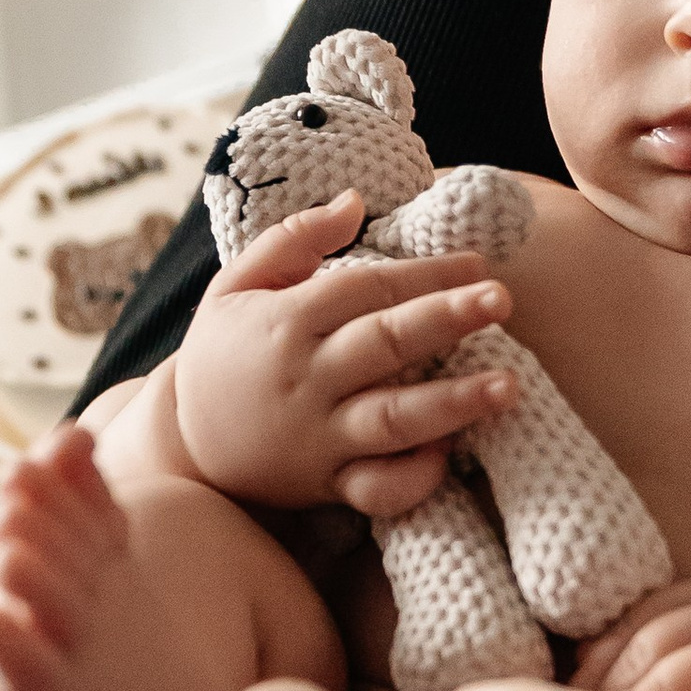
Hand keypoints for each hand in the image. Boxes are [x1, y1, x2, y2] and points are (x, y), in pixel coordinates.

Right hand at [172, 192, 521, 515]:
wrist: (182, 445)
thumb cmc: (222, 354)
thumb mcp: (236, 284)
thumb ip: (294, 238)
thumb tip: (355, 201)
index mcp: (286, 322)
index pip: (366, 288)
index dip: (424, 273)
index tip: (478, 264)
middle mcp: (306, 379)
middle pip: (384, 344)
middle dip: (445, 319)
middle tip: (501, 299)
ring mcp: (319, 436)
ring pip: (393, 420)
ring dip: (453, 403)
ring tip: (508, 386)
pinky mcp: (328, 485)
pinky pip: (379, 488)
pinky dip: (416, 476)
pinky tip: (454, 452)